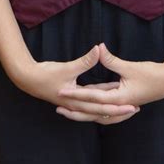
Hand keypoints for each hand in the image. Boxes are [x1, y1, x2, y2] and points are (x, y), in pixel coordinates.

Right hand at [17, 45, 139, 123]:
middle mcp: (77, 107)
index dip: (118, 107)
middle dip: (118, 112)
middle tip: (135, 109)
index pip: (102, 108)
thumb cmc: (46, 74)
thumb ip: (85, 60)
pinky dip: (100, 103)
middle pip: (102, 114)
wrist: (28, 79)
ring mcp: (74, 105)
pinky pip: (90, 106)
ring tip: (125, 107)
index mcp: (78, 102)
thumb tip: (99, 49)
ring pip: (96, 112)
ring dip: (110, 110)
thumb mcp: (67, 67)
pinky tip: (108, 98)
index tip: (132, 106)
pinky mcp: (72, 100)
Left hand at [57, 41, 163, 115]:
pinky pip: (106, 106)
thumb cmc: (152, 74)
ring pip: (98, 111)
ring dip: (84, 110)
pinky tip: (87, 99)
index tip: (61, 92)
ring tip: (69, 107)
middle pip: (92, 112)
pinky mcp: (124, 101)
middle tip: (58, 108)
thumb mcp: (130, 67)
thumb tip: (98, 47)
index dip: (75, 95)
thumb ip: (111, 60)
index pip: (92, 98)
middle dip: (75, 111)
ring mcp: (122, 105)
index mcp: (119, 98)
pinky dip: (95, 105)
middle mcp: (119, 105)